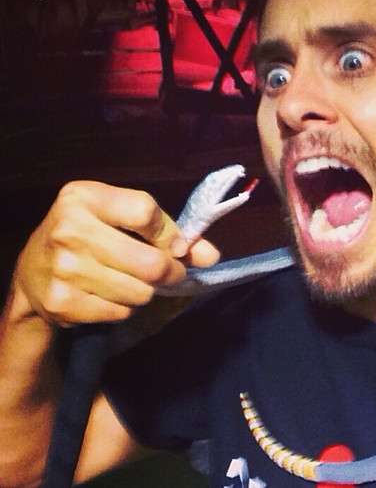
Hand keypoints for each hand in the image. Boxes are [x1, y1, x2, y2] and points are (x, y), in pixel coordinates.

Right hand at [11, 181, 219, 326]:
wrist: (32, 273)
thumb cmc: (87, 235)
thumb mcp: (118, 218)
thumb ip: (168, 230)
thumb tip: (210, 255)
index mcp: (84, 197)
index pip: (145, 211)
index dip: (170, 234)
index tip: (178, 247)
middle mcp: (69, 230)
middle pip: (150, 263)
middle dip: (170, 272)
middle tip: (170, 272)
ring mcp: (64, 269)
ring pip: (140, 292)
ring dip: (145, 290)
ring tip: (128, 279)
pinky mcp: (63, 303)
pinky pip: (121, 311)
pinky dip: (124, 307)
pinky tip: (107, 294)